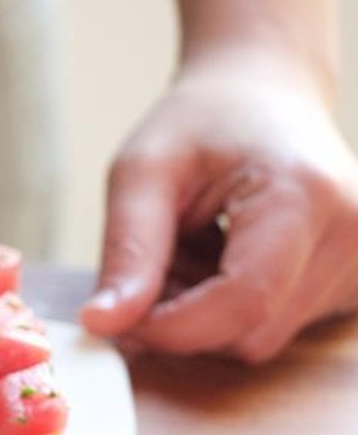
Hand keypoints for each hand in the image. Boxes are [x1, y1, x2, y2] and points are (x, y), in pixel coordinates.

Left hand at [78, 47, 357, 361]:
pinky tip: (224, 261)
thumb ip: (127, 250)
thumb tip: (102, 325)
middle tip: (153, 265)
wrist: (263, 94)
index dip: (170, 328)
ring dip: (206, 315)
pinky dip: (234, 310)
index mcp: (304, 196)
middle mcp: (355, 234)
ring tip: (194, 250)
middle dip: (183, 320)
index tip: (119, 317)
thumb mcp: (142, 171)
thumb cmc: (200, 123)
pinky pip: (278, 329)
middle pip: (249, 334)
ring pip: (260, 339)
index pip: (242, 305)